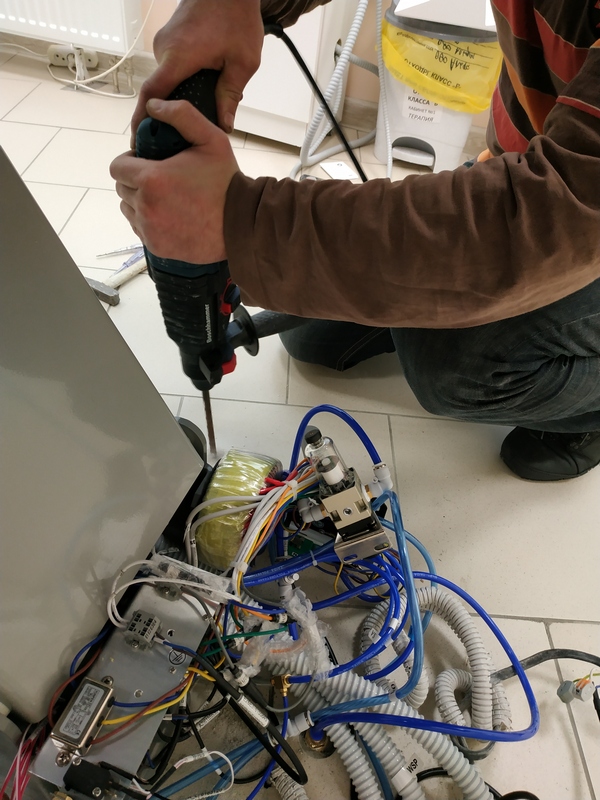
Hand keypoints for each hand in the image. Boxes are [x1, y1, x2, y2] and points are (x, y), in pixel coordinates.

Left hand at [111, 99, 238, 263]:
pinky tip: (169, 215)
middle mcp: (146, 206)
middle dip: (135, 181)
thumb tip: (153, 105)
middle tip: (160, 179)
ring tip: (164, 198)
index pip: (117, 167)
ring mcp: (150, 229)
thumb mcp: (212, 139)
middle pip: (121, 188)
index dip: (130, 161)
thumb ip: (182, 115)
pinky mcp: (156, 246)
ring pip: (128, 210)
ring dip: (139, 201)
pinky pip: (139, 229)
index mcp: (152, 179)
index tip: (146, 162)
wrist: (241, 225)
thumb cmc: (226, 183)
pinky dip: (149, 222)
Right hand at [130, 0, 262, 145]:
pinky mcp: (170, 39)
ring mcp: (165, 42)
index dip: (142, 118)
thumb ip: (231, 95)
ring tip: (201, 108)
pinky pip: (172, 67)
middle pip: (161, 90)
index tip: (137, 138)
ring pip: (168, 79)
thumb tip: (224, 125)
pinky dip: (183, 80)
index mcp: (179, 56)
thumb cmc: (237, 15)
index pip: (152, 94)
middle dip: (172, 113)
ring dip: (181, 95)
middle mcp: (165, 49)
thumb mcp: (243, 61)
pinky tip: (201, 87)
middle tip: (185, 134)